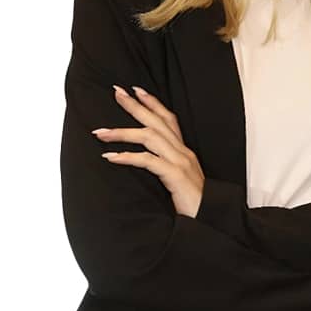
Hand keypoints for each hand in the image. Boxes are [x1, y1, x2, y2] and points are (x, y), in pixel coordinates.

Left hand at [92, 85, 204, 217]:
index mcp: (183, 151)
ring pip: (149, 136)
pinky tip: (111, 157)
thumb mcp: (179, 180)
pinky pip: (148, 161)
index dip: (153, 103)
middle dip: (134, 106)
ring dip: (122, 132)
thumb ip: (166, 167)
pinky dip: (128, 157)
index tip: (136, 90)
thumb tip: (147, 161)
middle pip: (156, 121)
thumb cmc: (193, 204)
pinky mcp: (175, 175)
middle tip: (116, 93)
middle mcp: (182, 152)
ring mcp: (180, 162)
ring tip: (100, 132)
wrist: (210, 220)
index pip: (168, 119)